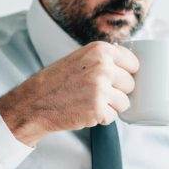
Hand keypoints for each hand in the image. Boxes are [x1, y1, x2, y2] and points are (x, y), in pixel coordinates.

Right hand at [0, 41, 138, 145]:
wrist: (35, 102)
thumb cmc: (58, 81)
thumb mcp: (81, 58)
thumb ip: (105, 59)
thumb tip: (133, 67)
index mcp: (100, 50)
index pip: (133, 63)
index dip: (125, 74)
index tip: (114, 79)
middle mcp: (102, 67)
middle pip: (130, 84)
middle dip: (118, 92)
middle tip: (97, 93)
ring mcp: (101, 89)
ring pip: (125, 103)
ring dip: (111, 106)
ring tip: (91, 102)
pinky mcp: (98, 109)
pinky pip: (114, 117)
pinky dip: (102, 118)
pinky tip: (86, 111)